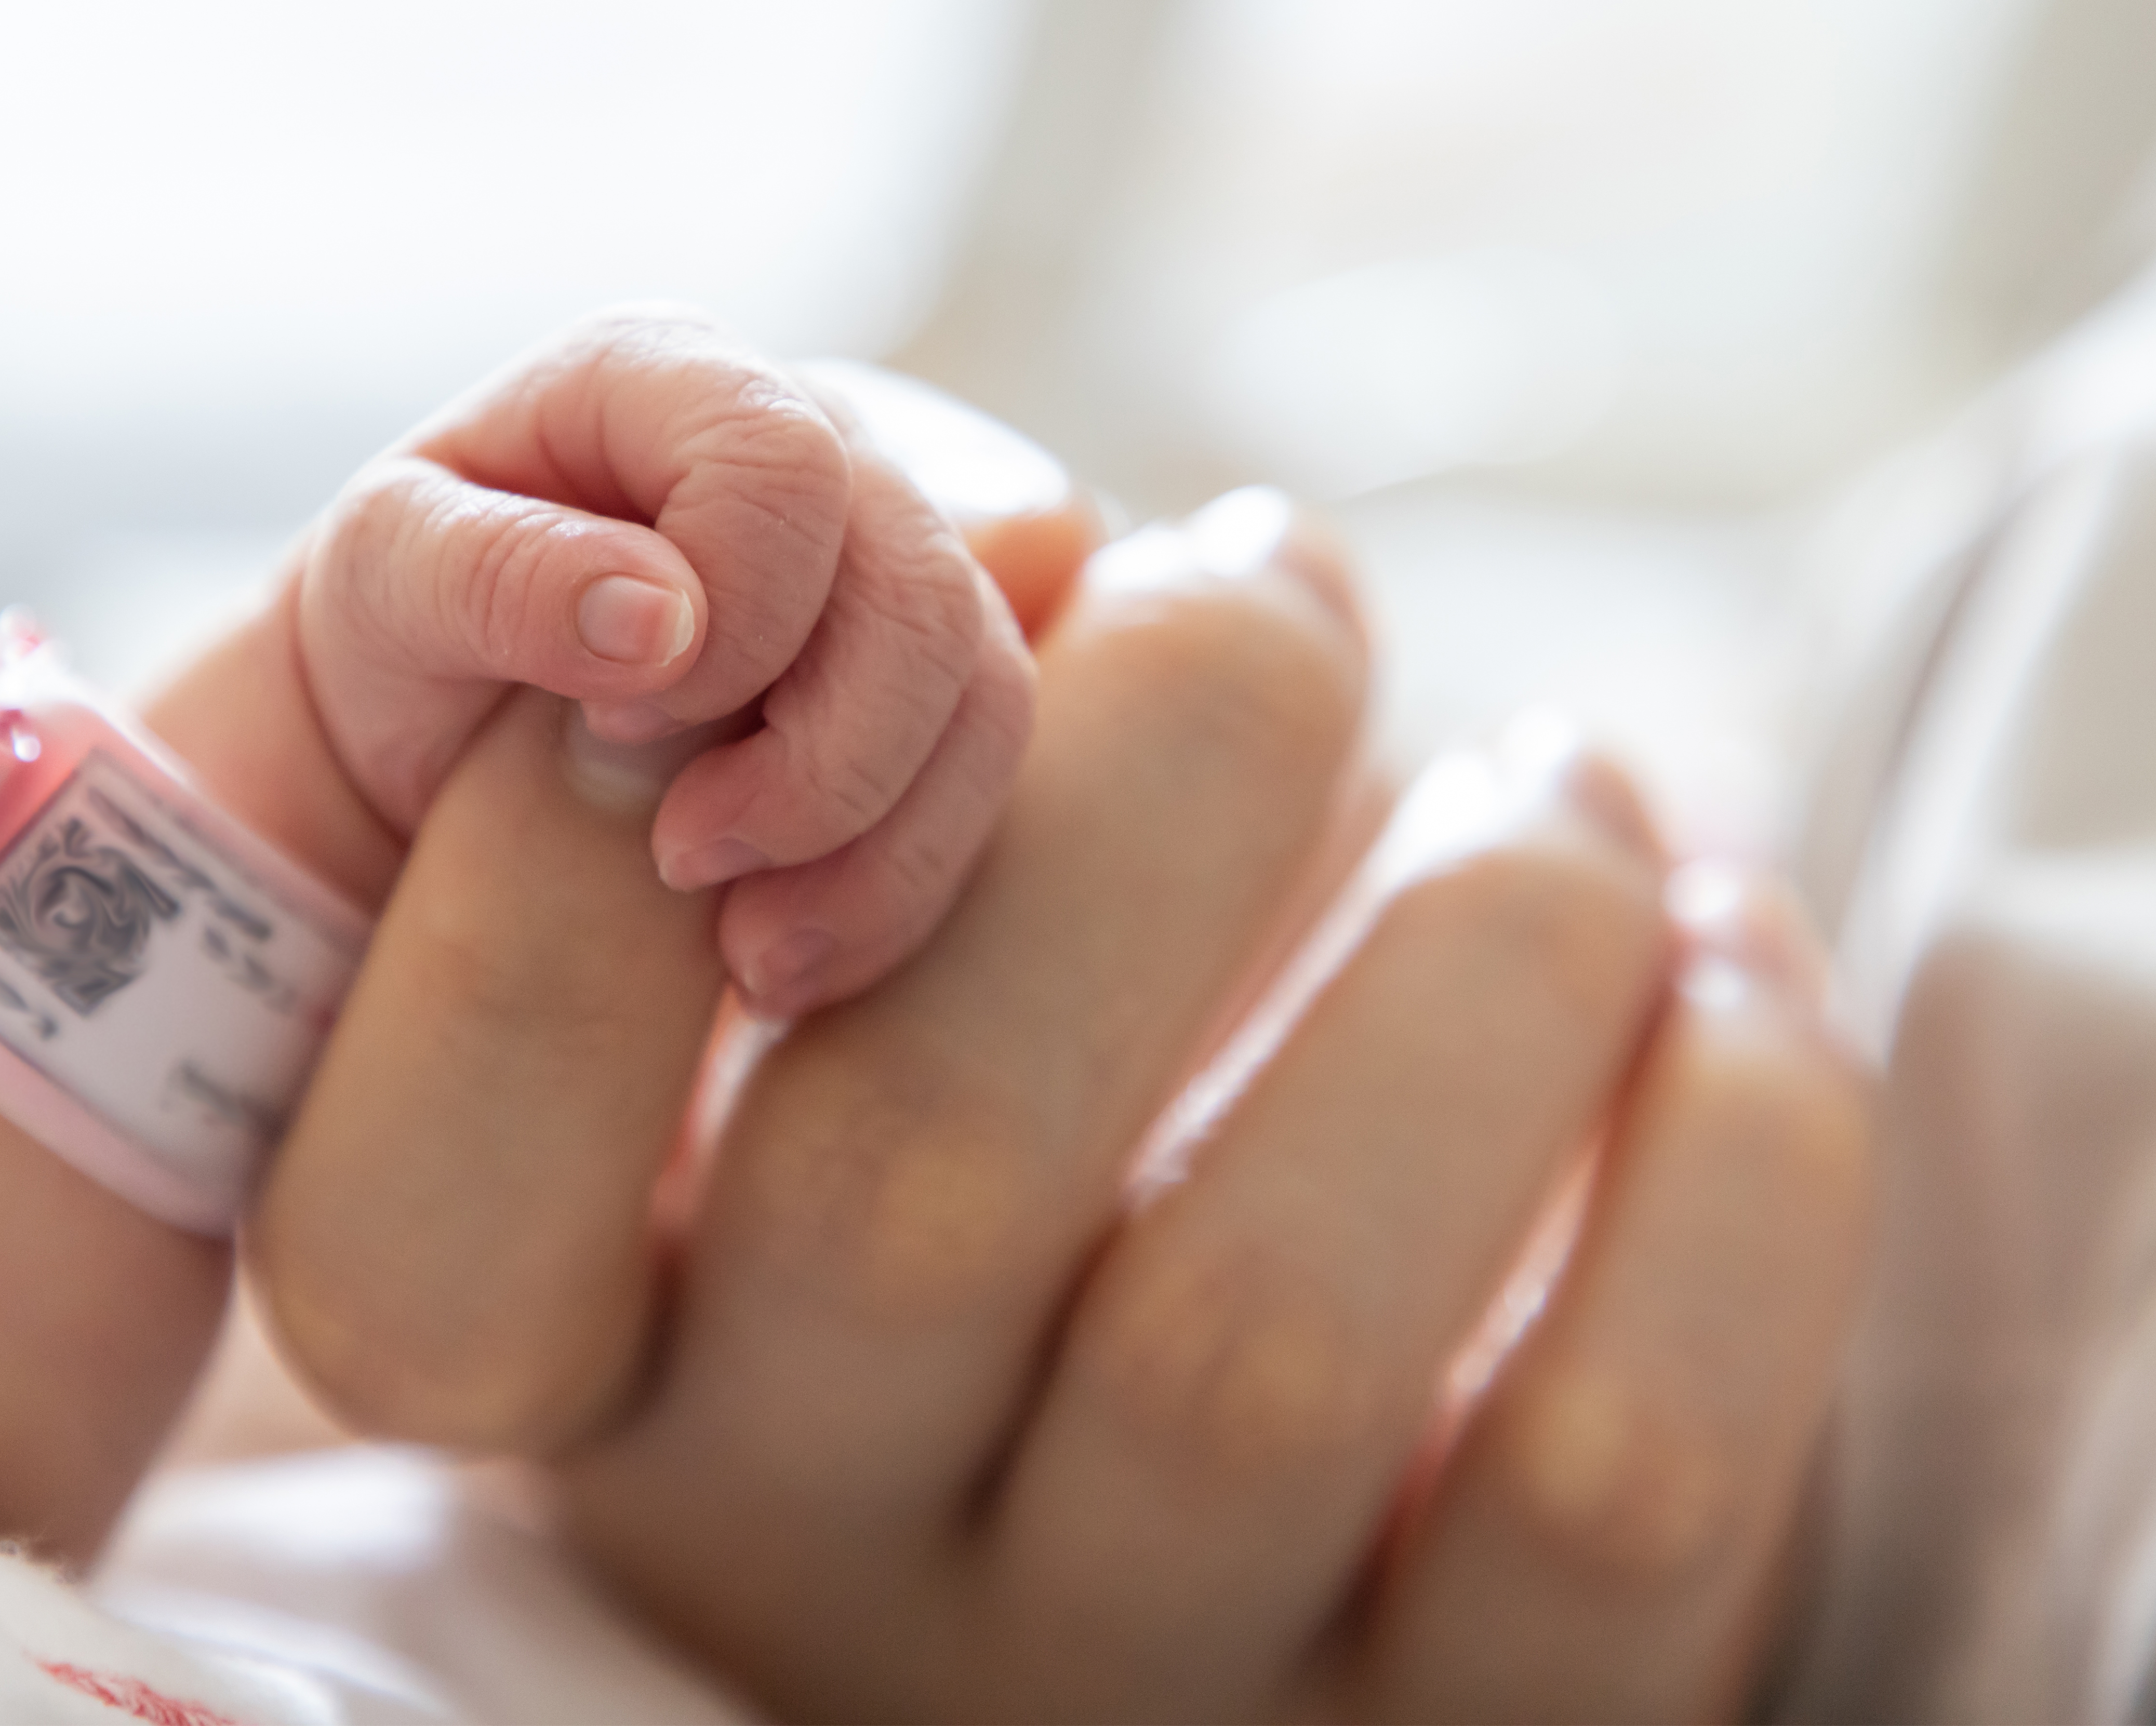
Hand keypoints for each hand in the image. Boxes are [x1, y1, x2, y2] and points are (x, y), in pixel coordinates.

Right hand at [251, 443, 1874, 1720]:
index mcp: (610, 1391)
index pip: (421, 1218)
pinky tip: (1725, 957)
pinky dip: (1734, 1143)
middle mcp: (827, 1569)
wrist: (1317, 1527)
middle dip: (1140, 771)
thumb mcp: (836, 1020)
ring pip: (1263, 1336)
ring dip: (1479, 933)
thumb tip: (1044, 544)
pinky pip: (1608, 1471)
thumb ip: (846, 796)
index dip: (553, 884)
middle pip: (907, 1188)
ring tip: (1566, 775)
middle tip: (1270, 567)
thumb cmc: (1033, 1138)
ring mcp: (1139, 1688)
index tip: (775, 616)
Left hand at [296, 309, 1033, 1015]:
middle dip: (820, 761)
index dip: (736, 612)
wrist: (424, 728)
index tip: (614, 720)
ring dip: (871, 848)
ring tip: (740, 951)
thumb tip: (662, 618)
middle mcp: (813, 445)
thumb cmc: (400, 626)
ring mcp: (887, 563)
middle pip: (921, 592)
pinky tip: (781, 958)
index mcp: (670, 376)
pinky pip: (979, 784)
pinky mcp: (926, 685)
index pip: (787, 466)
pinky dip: (893, 891)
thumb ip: (497, 573)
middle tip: (683, 857)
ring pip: (983, 696)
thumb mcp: (381, 581)